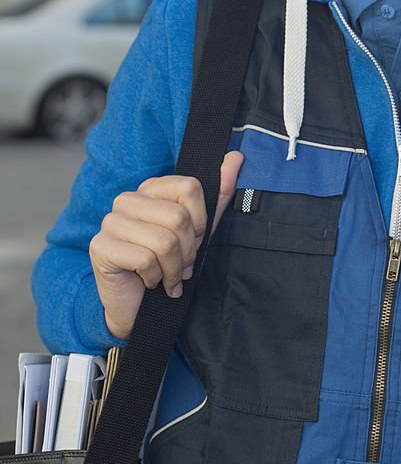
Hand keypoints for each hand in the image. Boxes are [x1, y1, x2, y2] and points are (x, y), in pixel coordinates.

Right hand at [89, 151, 243, 340]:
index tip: (196, 239)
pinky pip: (145, 260)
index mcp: (151, 189)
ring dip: (174, 269)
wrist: (137, 306)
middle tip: (183, 266)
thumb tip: (236, 157)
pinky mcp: (100, 247)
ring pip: (164, 241)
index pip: (189, 187)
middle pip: (178, 217)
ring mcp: (111, 222)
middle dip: (188, 250)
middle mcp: (127, 200)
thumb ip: (217, 194)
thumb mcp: (199, 229)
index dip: (201, 220)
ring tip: (169, 277)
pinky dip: (156, 278)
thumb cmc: (167, 264)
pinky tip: (150, 282)